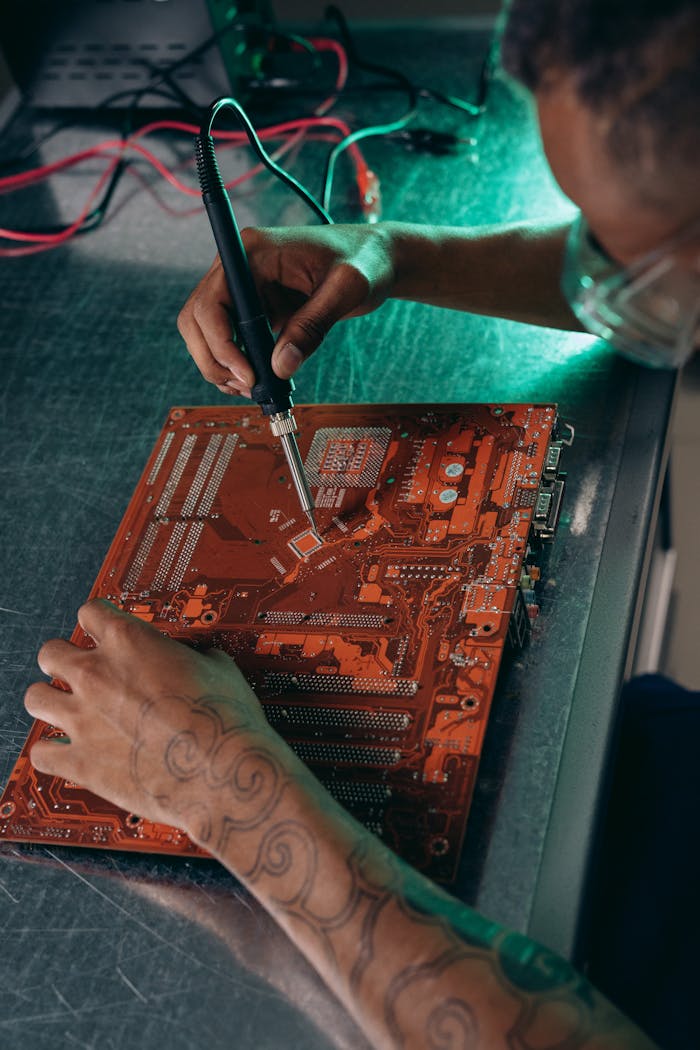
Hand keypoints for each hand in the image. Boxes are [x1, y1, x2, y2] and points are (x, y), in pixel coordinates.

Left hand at [24, 599, 289, 852]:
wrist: (225, 771)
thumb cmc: (226, 720)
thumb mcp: (219, 667)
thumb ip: (194, 656)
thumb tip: (197, 660)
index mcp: (130, 642)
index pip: (91, 612)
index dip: (98, 621)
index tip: (103, 632)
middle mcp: (97, 675)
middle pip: (50, 652)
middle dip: (63, 660)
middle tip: (80, 672)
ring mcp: (82, 719)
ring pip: (35, 698)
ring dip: (50, 701)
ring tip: (66, 711)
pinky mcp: (80, 763)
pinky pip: (41, 754)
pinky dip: (52, 754)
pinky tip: (67, 754)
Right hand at [177, 223, 395, 395]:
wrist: (376, 258)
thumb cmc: (365, 261)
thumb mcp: (347, 290)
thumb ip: (313, 326)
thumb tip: (280, 367)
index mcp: (254, 251)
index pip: (212, 301)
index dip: (221, 344)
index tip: (249, 375)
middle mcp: (240, 266)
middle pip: (197, 319)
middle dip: (215, 360)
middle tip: (248, 388)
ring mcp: (244, 287)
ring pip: (206, 333)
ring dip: (222, 366)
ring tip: (255, 388)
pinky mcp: (254, 306)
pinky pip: (229, 339)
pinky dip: (236, 364)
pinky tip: (261, 380)